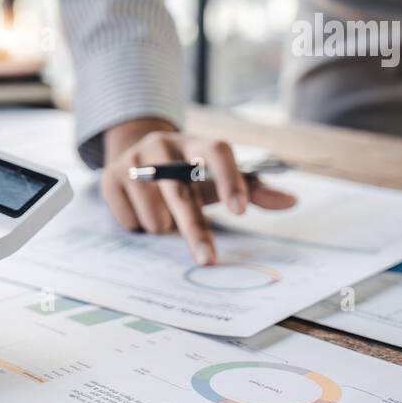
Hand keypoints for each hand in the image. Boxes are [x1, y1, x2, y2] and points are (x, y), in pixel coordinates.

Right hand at [100, 118, 295, 265]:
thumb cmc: (185, 173)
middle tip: (208, 259)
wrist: (135, 154)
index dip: (230, 180)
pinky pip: (129, 218)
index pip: (216, 152)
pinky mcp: (109, 177)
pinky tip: (140, 211)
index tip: (241, 210)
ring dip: (162, 226)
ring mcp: (132, 160)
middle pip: (181, 192)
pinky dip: (139, 225)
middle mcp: (162, 146)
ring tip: (162, 216)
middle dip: (195, 230)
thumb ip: (253, 189)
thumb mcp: (215, 179)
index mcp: (194, 142)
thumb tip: (292, 201)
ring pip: (153, 213)